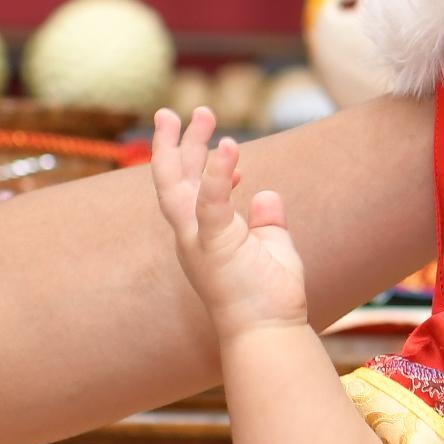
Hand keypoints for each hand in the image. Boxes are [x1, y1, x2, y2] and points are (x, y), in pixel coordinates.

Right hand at [148, 108, 313, 338]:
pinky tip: (229, 146)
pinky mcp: (215, 245)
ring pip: (177, 184)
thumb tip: (267, 194)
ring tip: (200, 113)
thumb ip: (267, 220)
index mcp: (203, 237)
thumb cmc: (270, 297)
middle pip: (172, 180)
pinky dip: (216, 173)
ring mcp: (199, 240)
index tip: (229, 148)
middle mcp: (192, 236)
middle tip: (174, 112)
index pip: (192, 192)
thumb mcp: (271, 247)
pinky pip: (210, 203)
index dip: (206, 166)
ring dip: (187, 146)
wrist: (268, 332)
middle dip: (173, 143)